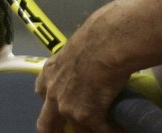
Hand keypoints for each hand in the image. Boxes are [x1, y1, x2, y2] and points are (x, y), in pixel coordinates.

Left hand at [34, 9, 132, 132]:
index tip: (60, 104)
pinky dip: (110, 130)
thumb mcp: (74, 48)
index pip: (42, 92)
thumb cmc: (95, 37)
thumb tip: (88, 58)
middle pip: (46, 124)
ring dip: (88, 129)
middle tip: (64, 132)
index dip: (51, 101)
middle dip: (54, 130)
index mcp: (49, 73)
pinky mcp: (87, 118)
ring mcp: (68, 108)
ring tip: (100, 127)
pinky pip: (101, 130)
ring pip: (77, 130)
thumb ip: (74, 60)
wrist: (105, 44)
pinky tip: (119, 128)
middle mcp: (53, 94)